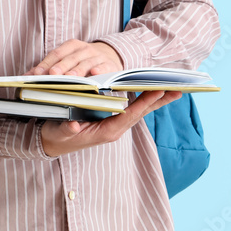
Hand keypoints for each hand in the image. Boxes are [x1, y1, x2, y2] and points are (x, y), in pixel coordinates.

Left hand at [26, 39, 122, 76]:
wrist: (108, 55)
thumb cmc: (82, 60)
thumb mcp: (67, 59)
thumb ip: (48, 67)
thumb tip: (27, 76)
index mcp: (71, 46)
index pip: (57, 54)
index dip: (46, 63)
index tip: (37, 73)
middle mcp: (84, 49)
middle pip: (70, 58)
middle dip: (61, 67)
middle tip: (52, 74)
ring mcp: (97, 57)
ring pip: (86, 63)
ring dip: (77, 71)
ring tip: (70, 78)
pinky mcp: (109, 65)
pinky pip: (104, 67)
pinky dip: (100, 70)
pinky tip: (95, 74)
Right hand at [40, 90, 182, 157]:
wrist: (53, 142)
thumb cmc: (56, 135)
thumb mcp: (59, 132)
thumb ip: (67, 129)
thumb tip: (73, 126)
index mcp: (106, 132)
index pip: (129, 116)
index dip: (143, 103)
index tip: (158, 91)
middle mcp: (115, 128)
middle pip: (141, 113)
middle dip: (159, 101)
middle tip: (178, 89)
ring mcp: (116, 124)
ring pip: (140, 110)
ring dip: (156, 99)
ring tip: (173, 88)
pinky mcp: (114, 119)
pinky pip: (134, 108)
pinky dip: (146, 99)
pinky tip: (155, 90)